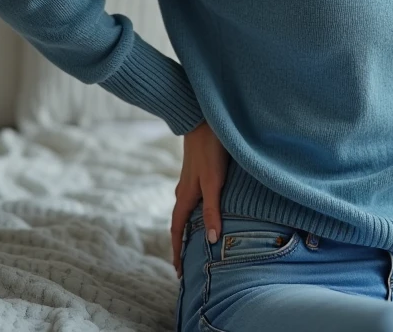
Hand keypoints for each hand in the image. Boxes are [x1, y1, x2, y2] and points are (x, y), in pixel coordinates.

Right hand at [172, 120, 228, 277]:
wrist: (203, 120)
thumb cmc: (210, 151)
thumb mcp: (214, 182)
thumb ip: (214, 209)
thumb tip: (212, 239)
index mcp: (185, 197)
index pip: (178, 231)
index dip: (178, 252)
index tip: (179, 272)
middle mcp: (184, 191)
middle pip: (180, 223)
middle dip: (181, 244)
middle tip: (185, 264)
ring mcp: (190, 180)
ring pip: (186, 210)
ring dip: (188, 227)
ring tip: (195, 242)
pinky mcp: (197, 171)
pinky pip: (193, 198)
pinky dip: (195, 211)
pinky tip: (204, 209)